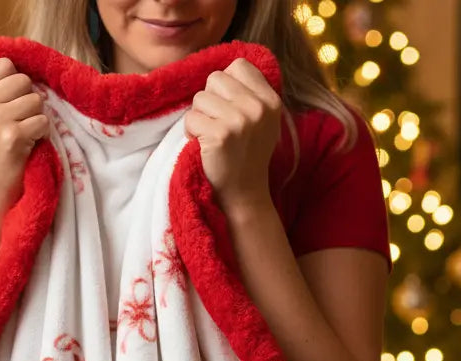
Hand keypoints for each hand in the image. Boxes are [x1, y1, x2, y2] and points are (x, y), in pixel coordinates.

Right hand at [0, 58, 49, 213]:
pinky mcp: (11, 136)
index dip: (14, 83)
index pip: (5, 65)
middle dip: (27, 100)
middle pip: (22, 80)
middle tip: (17, 122)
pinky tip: (28, 145)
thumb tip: (19, 63)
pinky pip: (43, 120)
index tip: (9, 104)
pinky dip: (41, 133)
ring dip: (35, 118)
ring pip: (35, 100)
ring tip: (22, 134)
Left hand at [184, 59, 282, 210]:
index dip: (225, 85)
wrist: (243, 194)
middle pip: (215, 78)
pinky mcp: (220, 135)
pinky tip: (202, 146)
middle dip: (209, 100)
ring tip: (209, 137)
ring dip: (198, 117)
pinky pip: (191, 118)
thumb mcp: (262, 121)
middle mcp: (257, 108)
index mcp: (270, 100)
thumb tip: (227, 68)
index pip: (238, 66)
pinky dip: (190, 132)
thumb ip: (251, 93)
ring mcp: (239, 121)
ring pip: (200, 97)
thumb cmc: (247, 156)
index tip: (226, 107)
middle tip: (216, 124)